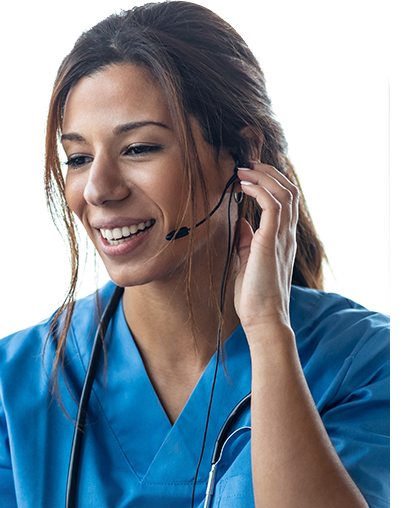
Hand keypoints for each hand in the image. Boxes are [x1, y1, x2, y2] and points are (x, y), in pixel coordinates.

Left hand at [232, 163, 298, 335]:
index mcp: (282, 240)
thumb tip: (241, 223)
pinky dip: (260, 190)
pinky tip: (245, 186)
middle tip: (248, 164)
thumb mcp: (247, 262)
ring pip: (284, 193)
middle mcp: (286, 236)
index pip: (286, 202)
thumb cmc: (254, 297)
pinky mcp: (272, 242)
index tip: (251, 174)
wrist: (263, 319)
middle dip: (269, 172)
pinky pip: (273, 206)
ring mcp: (282, 238)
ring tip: (244, 169)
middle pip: (288, 190)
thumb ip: (247, 241)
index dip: (271, 183)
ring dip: (263, 176)